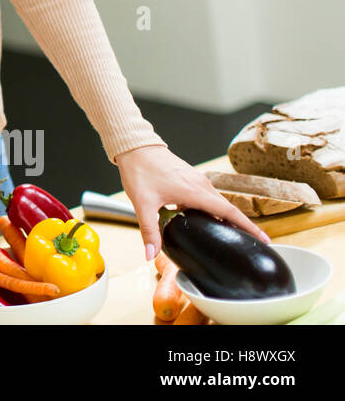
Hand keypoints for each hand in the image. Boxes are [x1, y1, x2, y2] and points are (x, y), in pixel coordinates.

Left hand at [115, 144, 271, 261]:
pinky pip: (207, 196)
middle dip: (241, 225)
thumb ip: (149, 230)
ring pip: (217, 201)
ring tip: (231, 234)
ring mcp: (197, 179)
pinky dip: (212, 208)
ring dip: (225, 216)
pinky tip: (203, 218)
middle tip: (252, 243)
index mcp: (195, 191)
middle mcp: (201, 184)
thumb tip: (150, 254)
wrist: (135, 146)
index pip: (229, 212)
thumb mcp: (142, 204)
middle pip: (227, 208)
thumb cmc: (139, 171)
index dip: (248, 227)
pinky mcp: (190, 177)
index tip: (265, 239)